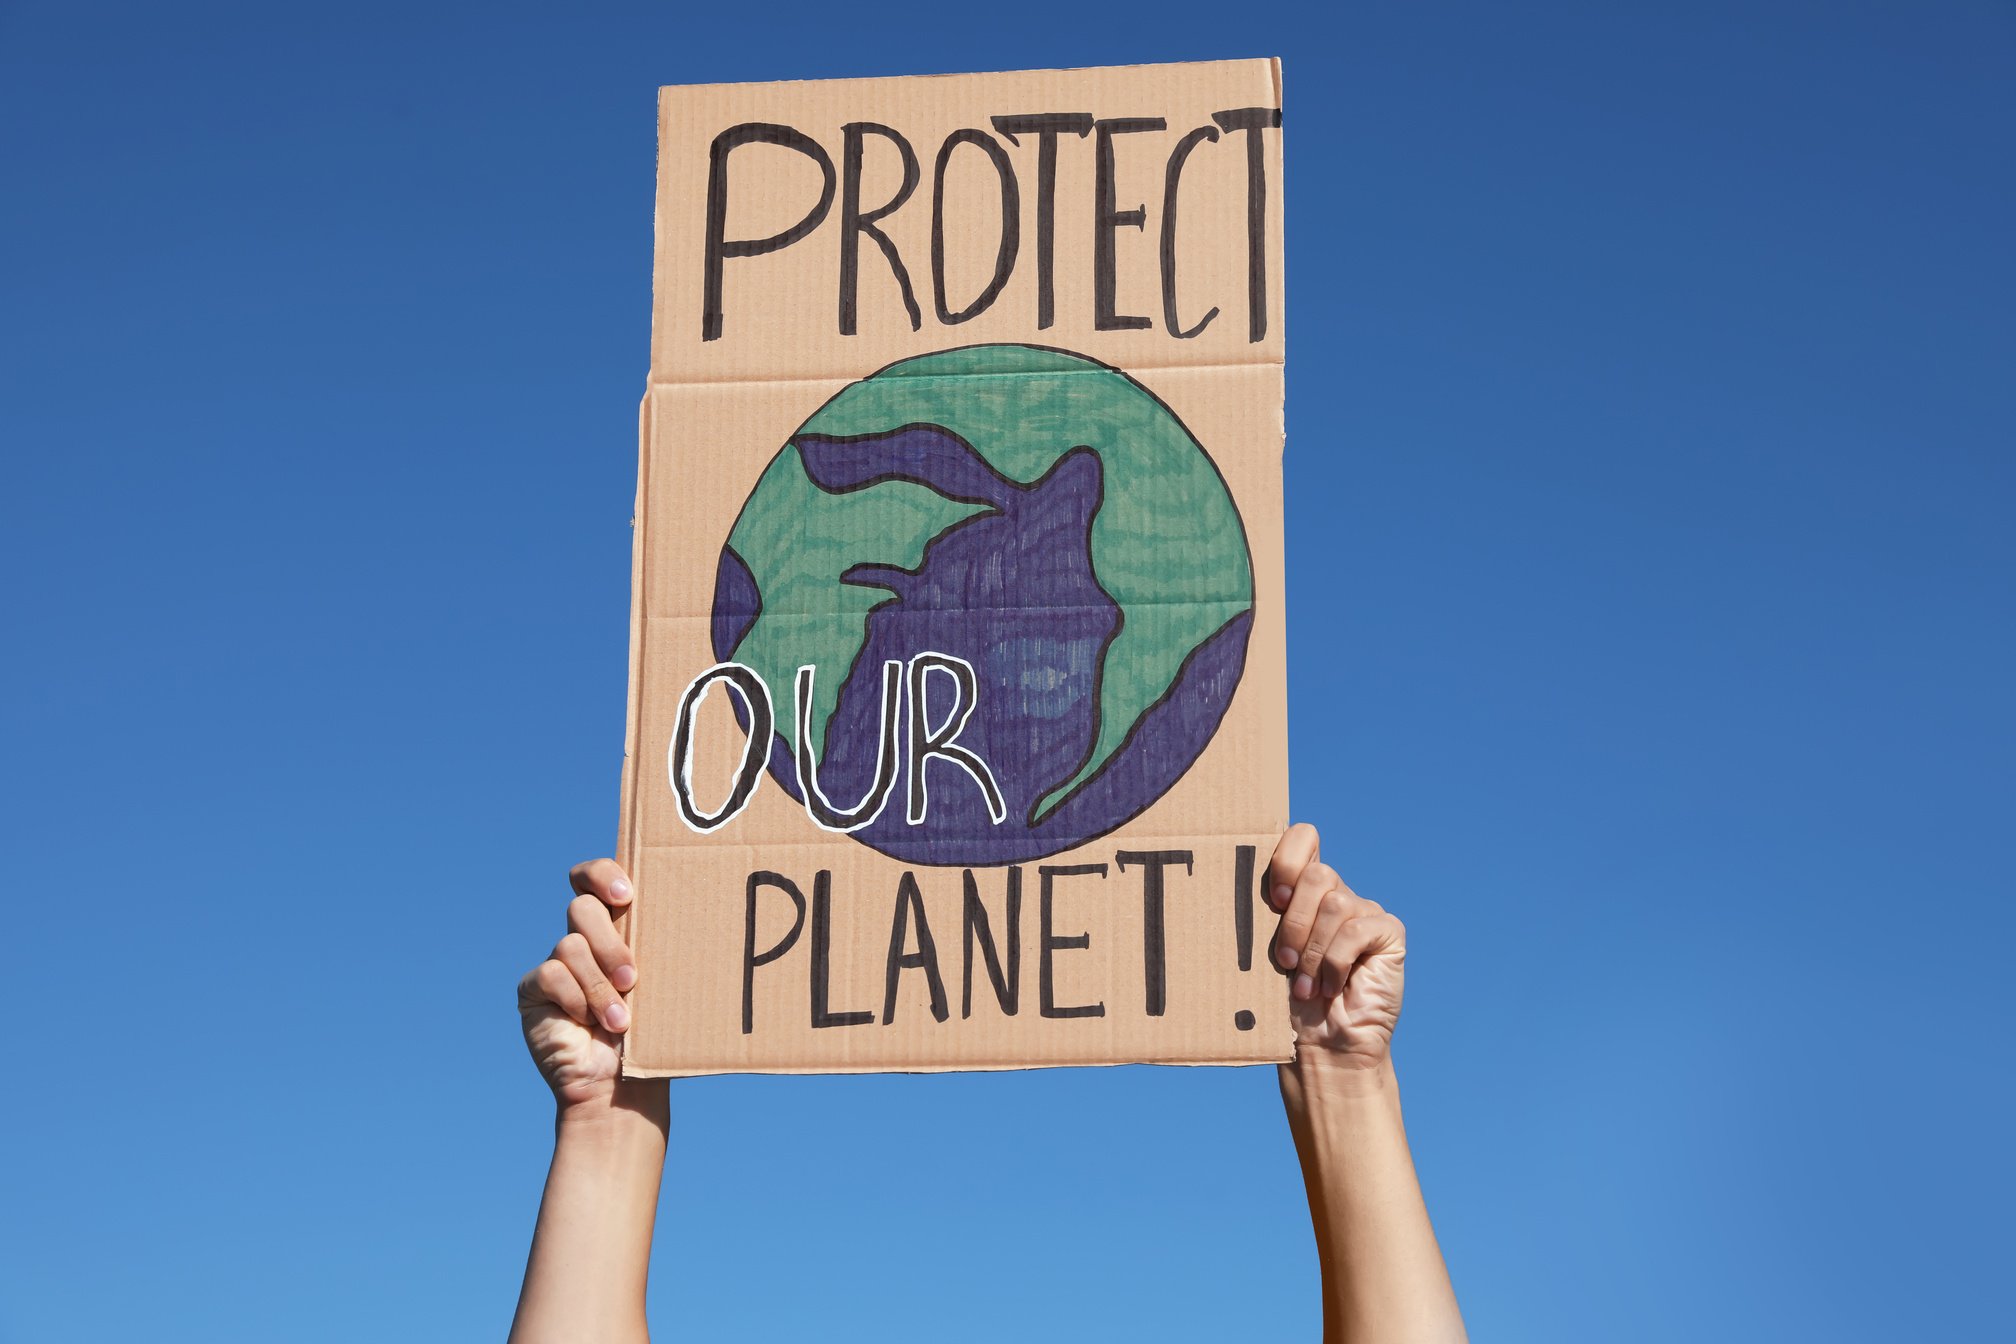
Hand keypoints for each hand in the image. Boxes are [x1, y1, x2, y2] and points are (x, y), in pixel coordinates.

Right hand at [517, 858, 647, 1114]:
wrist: (624, 1085)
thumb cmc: (653, 1034)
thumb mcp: (663, 985)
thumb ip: (663, 948)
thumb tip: (701, 909)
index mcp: (616, 928)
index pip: (594, 878)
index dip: (602, 875)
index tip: (626, 895)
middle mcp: (582, 940)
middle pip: (581, 908)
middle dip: (610, 943)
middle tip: (632, 978)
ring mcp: (556, 964)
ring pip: (570, 944)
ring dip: (599, 986)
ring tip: (619, 1021)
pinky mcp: (533, 990)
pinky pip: (550, 974)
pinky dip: (576, 1000)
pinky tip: (588, 1025)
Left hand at [1266, 823, 1407, 1068]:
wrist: (1320, 1046)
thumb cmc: (1284, 1002)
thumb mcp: (1264, 951)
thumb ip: (1260, 915)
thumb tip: (1233, 880)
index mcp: (1301, 891)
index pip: (1302, 838)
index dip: (1288, 857)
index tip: (1274, 899)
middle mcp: (1334, 895)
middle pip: (1318, 873)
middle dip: (1294, 921)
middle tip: (1283, 961)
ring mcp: (1363, 912)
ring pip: (1336, 903)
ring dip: (1313, 951)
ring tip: (1305, 986)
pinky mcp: (1387, 933)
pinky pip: (1358, 930)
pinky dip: (1336, 962)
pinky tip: (1332, 987)